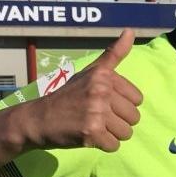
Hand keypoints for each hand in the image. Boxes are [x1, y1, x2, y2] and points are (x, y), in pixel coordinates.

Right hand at [19, 29, 143, 151]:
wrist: (37, 119)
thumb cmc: (67, 96)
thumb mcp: (90, 71)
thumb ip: (114, 54)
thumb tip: (131, 30)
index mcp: (104, 75)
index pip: (137, 99)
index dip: (122, 105)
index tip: (104, 103)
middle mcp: (101, 91)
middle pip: (134, 117)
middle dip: (118, 122)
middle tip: (97, 117)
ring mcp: (96, 112)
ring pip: (126, 133)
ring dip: (112, 135)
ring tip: (93, 126)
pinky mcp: (91, 132)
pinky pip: (114, 146)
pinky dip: (104, 145)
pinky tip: (88, 137)